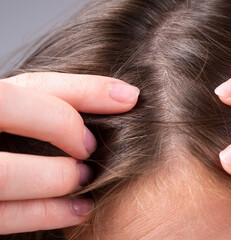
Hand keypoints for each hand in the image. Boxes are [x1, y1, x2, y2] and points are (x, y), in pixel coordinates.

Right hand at [0, 72, 138, 233]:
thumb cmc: (12, 135)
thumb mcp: (21, 114)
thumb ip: (49, 103)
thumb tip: (123, 96)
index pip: (30, 80)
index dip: (83, 88)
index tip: (128, 97)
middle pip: (9, 109)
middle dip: (61, 123)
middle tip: (92, 146)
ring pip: (5, 174)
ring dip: (57, 176)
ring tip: (86, 177)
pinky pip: (5, 216)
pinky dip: (49, 213)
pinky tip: (81, 208)